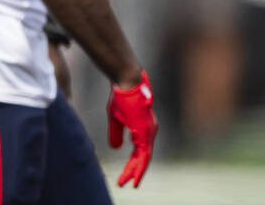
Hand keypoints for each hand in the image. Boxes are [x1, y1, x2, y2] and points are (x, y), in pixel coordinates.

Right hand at [107, 70, 156, 187]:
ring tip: (131, 183)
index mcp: (141, 130)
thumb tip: (116, 148)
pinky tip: (135, 173)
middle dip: (133, 171)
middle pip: (142, 157)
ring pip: (145, 158)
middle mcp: (148, 132)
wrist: (126, 82)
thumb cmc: (121, 97)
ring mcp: (148, 132)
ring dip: (136, 171)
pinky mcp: (145, 131)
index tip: (124, 176)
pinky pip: (144, 153)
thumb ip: (116, 133)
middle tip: (125, 183)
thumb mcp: (115, 118)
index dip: (131, 164)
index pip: (138, 152)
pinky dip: (140, 165)